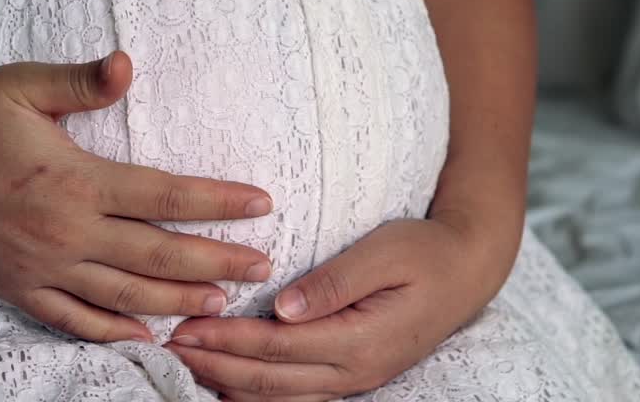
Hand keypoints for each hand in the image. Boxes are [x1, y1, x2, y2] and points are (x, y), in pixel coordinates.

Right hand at [0, 51, 274, 342]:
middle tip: (262, 267)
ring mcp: (41, 267)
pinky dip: (114, 332)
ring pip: (126, 296)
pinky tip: (148, 336)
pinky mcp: (17, 286)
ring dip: (179, 301)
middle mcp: (66, 232)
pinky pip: (74, 320)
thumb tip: (128, 63)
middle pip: (159, 255)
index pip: (166, 194)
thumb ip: (81, 81)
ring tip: (222, 304)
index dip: (219, 202)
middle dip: (218, 262)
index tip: (262, 204)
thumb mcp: (22, 85)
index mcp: (76, 180)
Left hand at [163, 216, 507, 400]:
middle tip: (170, 348)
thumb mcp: (384, 251)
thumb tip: (282, 307)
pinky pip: (298, 396)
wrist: (469, 270)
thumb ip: (334, 280)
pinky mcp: (354, 374)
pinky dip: (259, 394)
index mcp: (361, 339)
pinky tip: (230, 383)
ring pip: (281, 397)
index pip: (280, 347)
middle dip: (217, 366)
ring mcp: (356, 379)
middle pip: (272, 381)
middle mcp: (356, 370)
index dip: (230, 340)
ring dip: (231, 384)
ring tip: (187, 365)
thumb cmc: (425, 251)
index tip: (188, 326)